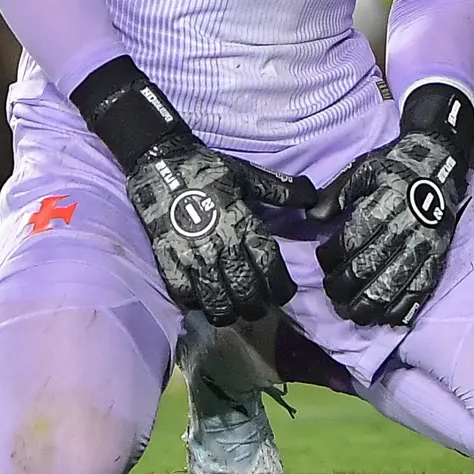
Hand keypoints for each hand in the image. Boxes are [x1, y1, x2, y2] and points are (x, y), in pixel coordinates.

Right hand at [123, 133, 310, 325]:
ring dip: (229, 312)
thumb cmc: (207, 169)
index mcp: (242, 224)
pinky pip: (183, 296)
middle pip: (245, 292)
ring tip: (233, 310)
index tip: (285, 292)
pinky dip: (195, 304)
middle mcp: (219, 246)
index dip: (281, 287)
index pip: (269, 267)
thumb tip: (313, 200)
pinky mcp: (167, 260)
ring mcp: (191, 257)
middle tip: (260, 306)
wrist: (160, 161)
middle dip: (257, 306)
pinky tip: (202, 300)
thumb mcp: (247, 175)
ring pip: (216, 301)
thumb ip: (280, 191)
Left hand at [312, 83, 472, 327]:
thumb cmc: (397, 165)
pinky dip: (405, 308)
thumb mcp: (364, 168)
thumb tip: (312, 218)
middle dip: (346, 287)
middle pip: (370, 268)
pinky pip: (422, 288)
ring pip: (394, 284)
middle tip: (332, 294)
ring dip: (372, 305)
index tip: (323, 261)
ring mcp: (424, 246)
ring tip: (354, 314)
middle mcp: (405, 229)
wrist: (441, 160)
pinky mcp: (439, 256)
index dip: (331, 257)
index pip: (352, 240)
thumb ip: (337, 193)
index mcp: (384, 205)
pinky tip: (388, 319)